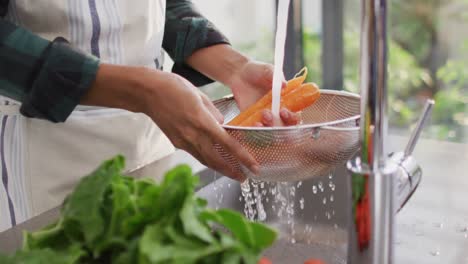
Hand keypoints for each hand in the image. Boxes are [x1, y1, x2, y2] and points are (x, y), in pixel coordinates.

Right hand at [83, 64, 258, 180]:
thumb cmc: (174, 88)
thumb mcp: (201, 96)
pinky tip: (214, 161)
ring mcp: (183, 141)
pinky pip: (195, 154)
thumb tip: (222, 126)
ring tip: (233, 174)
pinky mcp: (176, 142)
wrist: (148, 92)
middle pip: (216, 159)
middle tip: (245, 178)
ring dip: (220, 169)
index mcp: (202, 121)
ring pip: (205, 160)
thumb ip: (214, 113)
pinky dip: (207, 160)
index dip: (242, 157)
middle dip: (232, 170)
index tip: (253, 166)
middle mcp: (193, 135)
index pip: (227, 144)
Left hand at [186, 45, 300, 126]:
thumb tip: (284, 85)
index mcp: (287, 103)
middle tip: (267, 114)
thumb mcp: (267, 70)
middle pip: (284, 129)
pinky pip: (255, 132)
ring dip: (266, 130)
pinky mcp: (252, 121)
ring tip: (258, 121)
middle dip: (278, 126)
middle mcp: (278, 114)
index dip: (292, 118)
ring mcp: (265, 119)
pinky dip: (255, 132)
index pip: (295, 117)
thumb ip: (276, 77)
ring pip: (270, 133)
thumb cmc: (258, 71)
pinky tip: (252, 125)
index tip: (282, 111)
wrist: (239, 74)